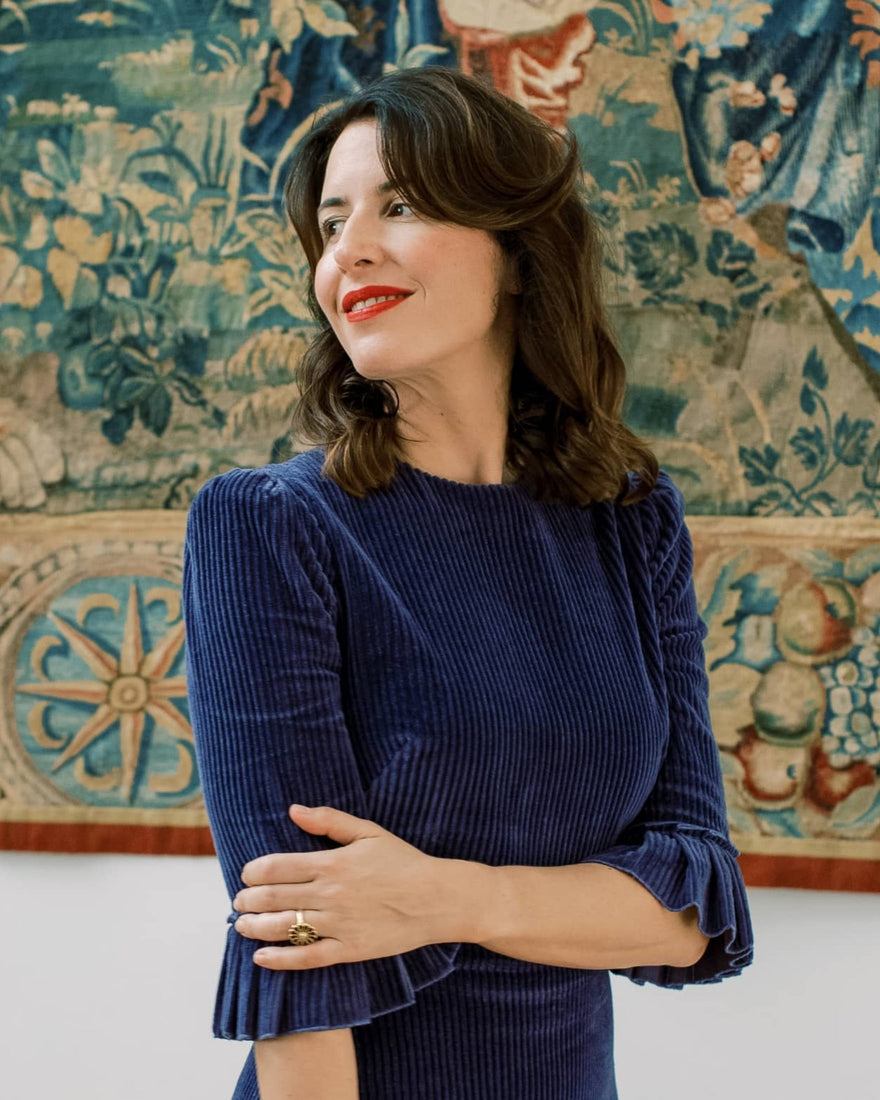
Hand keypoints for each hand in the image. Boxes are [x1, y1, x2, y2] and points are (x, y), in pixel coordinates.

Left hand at [232, 804, 456, 969]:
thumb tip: (294, 810)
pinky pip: (307, 957)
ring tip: (241, 925)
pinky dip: (280, 959)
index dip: (253, 871)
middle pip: (273, 898)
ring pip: (283, 927)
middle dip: (248, 899)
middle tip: (238, 900)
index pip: (277, 867)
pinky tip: (260, 958)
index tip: (246, 873)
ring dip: (254, 927)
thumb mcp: (369, 832)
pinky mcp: (349, 949)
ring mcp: (338, 923)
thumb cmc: (403, 862)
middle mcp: (330, 893)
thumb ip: (329, 820)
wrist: (437, 898)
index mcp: (333, 862)